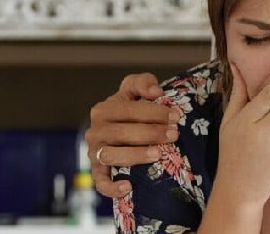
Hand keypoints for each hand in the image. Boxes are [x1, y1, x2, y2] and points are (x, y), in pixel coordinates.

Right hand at [86, 73, 179, 197]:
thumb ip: (143, 83)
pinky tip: (129, 187)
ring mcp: (94, 153)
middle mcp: (95, 132)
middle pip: (121, 133)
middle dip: (150, 133)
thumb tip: (155, 92)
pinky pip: (100, 183)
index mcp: (103, 110)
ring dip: (136, 155)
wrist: (120, 131)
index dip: (152, 113)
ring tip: (158, 154)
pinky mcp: (98, 173)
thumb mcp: (134, 91)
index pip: (127, 110)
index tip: (175, 117)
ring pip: (112, 156)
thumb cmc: (131, 111)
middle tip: (174, 135)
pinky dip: (112, 187)